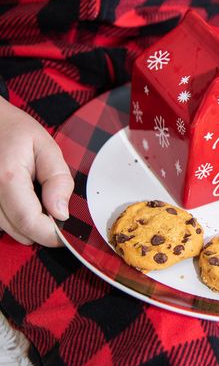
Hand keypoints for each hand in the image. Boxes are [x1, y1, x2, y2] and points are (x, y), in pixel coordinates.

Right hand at [0, 98, 73, 245]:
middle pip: (19, 232)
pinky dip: (14, 217)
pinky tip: (20, 198)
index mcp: (7, 178)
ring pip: (9, 230)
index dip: (51, 234)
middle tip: (51, 203)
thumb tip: (62, 213)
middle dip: (42, 226)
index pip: (29, 223)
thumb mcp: (46, 147)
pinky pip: (1, 222)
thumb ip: (58, 179)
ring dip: (27, 221)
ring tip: (33, 193)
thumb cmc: (14, 131)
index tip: (66, 233)